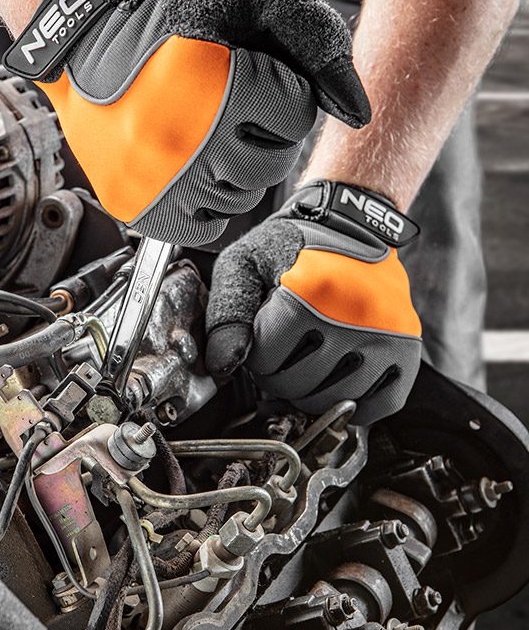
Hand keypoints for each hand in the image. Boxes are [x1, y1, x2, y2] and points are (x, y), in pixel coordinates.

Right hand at [4, 0, 369, 246]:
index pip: (297, 115)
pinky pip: (206, 228)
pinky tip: (193, 169)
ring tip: (206, 133)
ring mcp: (161, 183)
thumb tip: (360, 113)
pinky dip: (209, 204)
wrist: (87, 41)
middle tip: (231, 108)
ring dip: (237, 168)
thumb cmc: (173, 21)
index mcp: (220, 89)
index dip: (282, 91)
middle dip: (266, 133)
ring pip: (242, 198)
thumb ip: (318, 40)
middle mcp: (189, 143)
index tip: (249, 75)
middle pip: (273, 163)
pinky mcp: (140, 208)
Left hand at [205, 181, 421, 423]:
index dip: (255, 355)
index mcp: (309, 289)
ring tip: (308, 366)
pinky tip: (340, 385)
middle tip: (284, 355)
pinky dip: (357, 407)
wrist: (352, 222)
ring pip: (334, 401)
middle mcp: (353, 313)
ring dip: (311, 393)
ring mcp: (385, 333)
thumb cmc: (294, 244)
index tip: (263, 338)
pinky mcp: (407, 347)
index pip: (265, 360)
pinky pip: (381, 404)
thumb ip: (225, 316)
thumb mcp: (244, 264)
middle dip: (279, 376)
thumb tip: (223, 367)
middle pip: (297, 384)